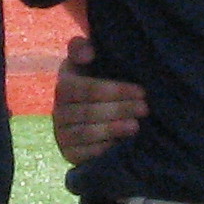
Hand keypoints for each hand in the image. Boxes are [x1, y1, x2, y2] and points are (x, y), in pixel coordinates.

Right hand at [51, 38, 146, 166]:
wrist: (95, 116)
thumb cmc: (98, 83)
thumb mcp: (89, 62)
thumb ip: (82, 49)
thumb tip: (88, 52)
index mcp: (65, 84)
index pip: (85, 89)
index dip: (114, 90)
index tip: (141, 91)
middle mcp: (58, 110)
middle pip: (88, 112)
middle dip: (120, 109)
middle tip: (145, 108)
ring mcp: (62, 134)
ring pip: (86, 133)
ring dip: (113, 128)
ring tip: (136, 126)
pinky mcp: (69, 154)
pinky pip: (84, 154)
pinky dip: (104, 149)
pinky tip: (122, 145)